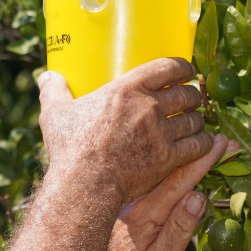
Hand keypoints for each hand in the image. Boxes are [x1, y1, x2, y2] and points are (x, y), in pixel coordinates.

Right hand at [38, 58, 211, 204]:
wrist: (85, 183)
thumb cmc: (70, 148)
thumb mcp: (56, 113)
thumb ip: (54, 91)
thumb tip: (46, 76)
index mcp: (128, 88)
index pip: (168, 67)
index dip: (183, 67)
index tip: (187, 71)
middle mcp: (150, 106)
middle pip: (186, 94)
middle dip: (192, 96)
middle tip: (190, 101)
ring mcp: (161, 132)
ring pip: (194, 119)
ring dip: (197, 120)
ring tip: (195, 122)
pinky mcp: (168, 158)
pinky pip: (197, 145)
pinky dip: (204, 143)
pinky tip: (203, 143)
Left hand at [92, 134, 231, 250]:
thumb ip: (179, 230)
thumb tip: (199, 196)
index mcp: (147, 213)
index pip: (183, 179)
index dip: (205, 160)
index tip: (225, 143)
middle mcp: (136, 200)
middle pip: (172, 167)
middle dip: (199, 151)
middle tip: (225, 137)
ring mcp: (129, 200)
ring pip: (159, 170)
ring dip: (182, 155)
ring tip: (204, 140)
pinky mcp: (124, 204)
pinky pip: (150, 179)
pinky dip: (168, 166)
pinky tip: (177, 159)